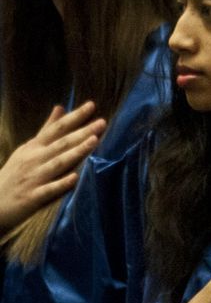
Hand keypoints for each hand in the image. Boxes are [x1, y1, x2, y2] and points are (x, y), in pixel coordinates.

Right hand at [0, 102, 105, 231]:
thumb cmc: (15, 173)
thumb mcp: (29, 148)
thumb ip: (47, 129)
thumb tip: (61, 107)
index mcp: (35, 147)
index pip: (57, 128)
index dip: (74, 117)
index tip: (91, 105)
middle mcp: (34, 159)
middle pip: (62, 143)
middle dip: (82, 132)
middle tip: (102, 122)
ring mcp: (34, 178)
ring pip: (58, 163)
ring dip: (76, 152)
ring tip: (94, 141)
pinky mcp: (32, 197)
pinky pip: (49, 190)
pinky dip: (61, 183)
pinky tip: (76, 177)